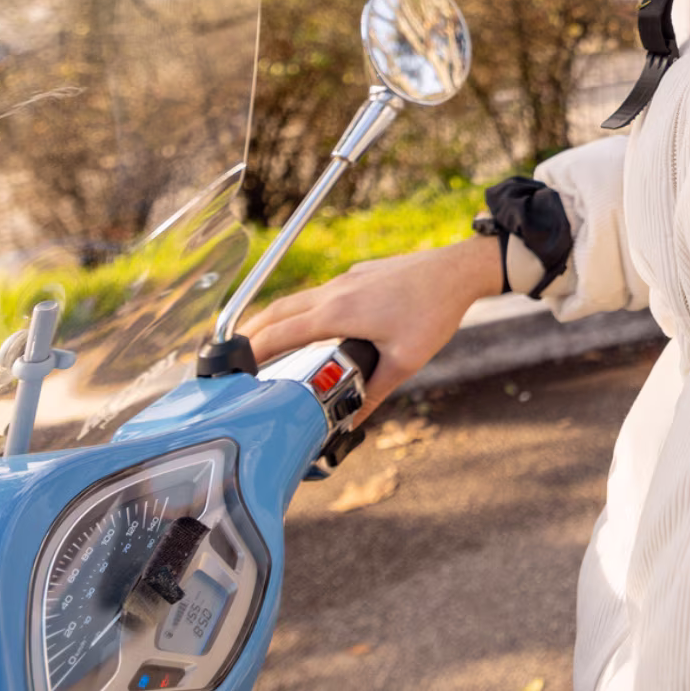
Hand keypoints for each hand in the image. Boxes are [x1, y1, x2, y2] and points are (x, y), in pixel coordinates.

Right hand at [243, 237, 499, 414]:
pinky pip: (319, 294)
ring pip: (297, 300)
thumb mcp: (404, 362)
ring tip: (261, 344)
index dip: (250, 351)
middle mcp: (334, 292)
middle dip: (250, 333)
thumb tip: (352, 420)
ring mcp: (345, 280)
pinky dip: (302, 311)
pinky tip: (311, 328)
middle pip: (276, 312)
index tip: (231, 369)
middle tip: (231, 357)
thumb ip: (374, 393)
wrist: (459, 270)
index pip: (278, 333)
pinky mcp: (358, 275)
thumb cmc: (434, 312)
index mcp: (337, 313)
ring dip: (275, 320)